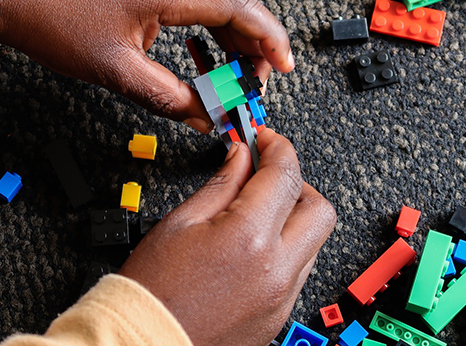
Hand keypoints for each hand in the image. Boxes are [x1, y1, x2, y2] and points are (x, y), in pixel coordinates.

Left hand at [0, 0, 293, 131]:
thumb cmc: (53, 21)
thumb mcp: (116, 71)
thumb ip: (169, 98)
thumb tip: (204, 119)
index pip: (240, 8)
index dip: (270, 39)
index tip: (286, 68)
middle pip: (234, 6)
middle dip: (254, 46)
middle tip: (257, 86)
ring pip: (214, 5)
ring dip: (231, 41)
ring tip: (236, 78)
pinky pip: (191, 4)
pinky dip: (206, 33)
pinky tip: (204, 58)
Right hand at [119, 129, 336, 345]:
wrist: (146, 343)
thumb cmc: (154, 290)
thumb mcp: (180, 221)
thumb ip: (222, 183)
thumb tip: (242, 156)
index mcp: (250, 238)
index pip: (285, 175)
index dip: (278, 148)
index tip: (266, 139)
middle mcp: (277, 269)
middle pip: (319, 209)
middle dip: (297, 184)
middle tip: (267, 176)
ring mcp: (282, 296)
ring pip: (314, 241)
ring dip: (292, 218)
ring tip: (254, 213)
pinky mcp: (279, 315)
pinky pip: (299, 270)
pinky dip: (285, 249)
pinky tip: (253, 246)